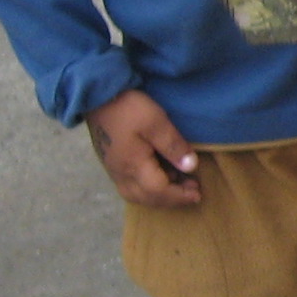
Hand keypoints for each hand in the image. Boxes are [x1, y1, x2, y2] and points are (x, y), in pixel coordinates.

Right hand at [88, 88, 200, 207]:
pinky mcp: (111, 163)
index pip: (158, 191)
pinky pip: (130, 186)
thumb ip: (173, 145)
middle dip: (171, 199)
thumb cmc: (128, 108)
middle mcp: (121, 173)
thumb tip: (191, 167)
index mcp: (133, 165)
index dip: (179, 195)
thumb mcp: (156, 122)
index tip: (198, 193)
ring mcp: (114, 169)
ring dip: (159, 196)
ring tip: (179, 184)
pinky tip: (161, 175)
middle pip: (146, 198)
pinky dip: (147, 188)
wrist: (97, 97)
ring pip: (136, 195)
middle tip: (193, 191)